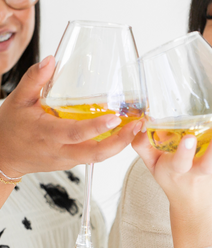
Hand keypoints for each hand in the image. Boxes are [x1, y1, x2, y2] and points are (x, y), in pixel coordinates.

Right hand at [0, 56, 142, 177]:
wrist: (5, 155)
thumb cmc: (11, 129)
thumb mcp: (18, 100)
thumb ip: (34, 80)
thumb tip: (50, 61)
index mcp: (47, 134)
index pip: (75, 133)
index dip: (97, 127)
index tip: (115, 117)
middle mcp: (60, 151)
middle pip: (95, 153)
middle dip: (120, 142)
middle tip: (137, 126)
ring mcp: (68, 160)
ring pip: (98, 157)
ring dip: (119, 145)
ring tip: (135, 129)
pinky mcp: (72, 162)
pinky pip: (93, 156)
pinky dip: (109, 147)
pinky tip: (120, 134)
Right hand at [132, 102, 211, 217]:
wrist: (194, 205)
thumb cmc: (172, 182)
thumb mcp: (152, 167)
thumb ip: (142, 147)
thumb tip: (139, 124)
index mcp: (176, 172)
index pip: (180, 164)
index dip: (184, 152)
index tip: (188, 138)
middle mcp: (198, 171)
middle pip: (210, 161)